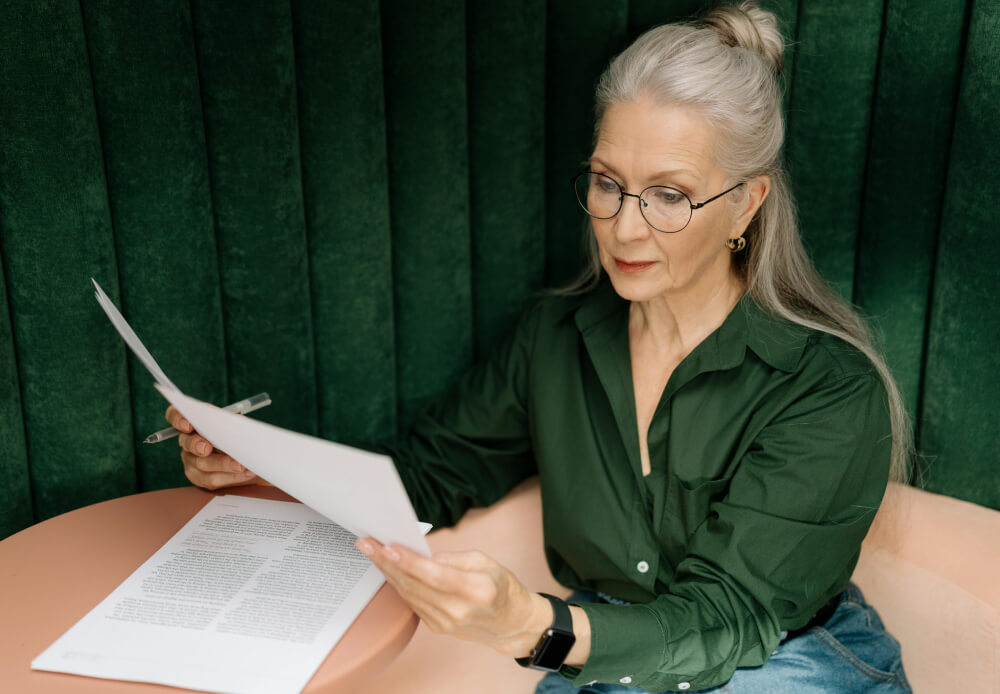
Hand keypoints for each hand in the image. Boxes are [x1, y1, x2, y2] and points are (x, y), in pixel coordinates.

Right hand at [165, 405, 268, 489]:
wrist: (244, 454)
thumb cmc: (237, 434)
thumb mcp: (237, 424)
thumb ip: (232, 423)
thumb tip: (235, 425)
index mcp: (194, 422)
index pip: (175, 415)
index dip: (177, 419)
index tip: (187, 425)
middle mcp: (188, 441)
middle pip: (187, 442)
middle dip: (197, 445)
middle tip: (206, 448)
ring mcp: (191, 460)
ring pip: (201, 464)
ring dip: (222, 464)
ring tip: (240, 465)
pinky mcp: (199, 477)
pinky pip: (211, 479)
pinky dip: (231, 476)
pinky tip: (246, 472)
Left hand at [355, 538, 553, 657]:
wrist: (509, 623)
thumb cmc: (500, 586)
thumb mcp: (484, 561)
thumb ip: (452, 558)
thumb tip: (420, 554)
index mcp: (476, 590)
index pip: (435, 575)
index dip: (409, 562)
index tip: (388, 547)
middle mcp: (458, 610)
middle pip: (415, 585)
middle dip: (387, 562)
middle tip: (367, 543)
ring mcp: (445, 623)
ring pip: (409, 594)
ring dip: (387, 572)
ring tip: (371, 551)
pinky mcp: (436, 627)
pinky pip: (412, 602)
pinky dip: (398, 583)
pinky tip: (387, 568)